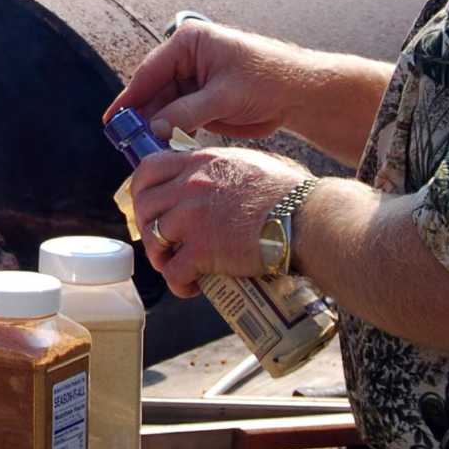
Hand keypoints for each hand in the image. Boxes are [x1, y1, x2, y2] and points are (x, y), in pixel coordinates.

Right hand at [106, 20, 317, 142]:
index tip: (112, 121)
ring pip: (164, 107)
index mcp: (189, 43)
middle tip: (126, 144)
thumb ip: (186, 113)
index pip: (150, 71)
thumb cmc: (269, 80)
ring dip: (157, 129)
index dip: (129, 98)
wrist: (303, 93)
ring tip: (143, 151)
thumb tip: (154, 129)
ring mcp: (195, 81)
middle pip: (154, 91)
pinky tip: (165, 149)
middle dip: (142, 118)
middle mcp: (187, 59)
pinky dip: (173, 133)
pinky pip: (179, 118)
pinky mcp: (203, 100)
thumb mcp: (224, 97)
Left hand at [131, 146, 310, 297]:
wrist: (307, 219)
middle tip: (163, 242)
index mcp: (200, 161)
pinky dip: (178, 283)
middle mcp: (190, 186)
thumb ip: (223, 167)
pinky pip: (173, 271)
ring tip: (176, 266)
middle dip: (147, 227)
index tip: (148, 206)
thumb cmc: (290, 193)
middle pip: (144, 206)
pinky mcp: (203, 250)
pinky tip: (191, 286)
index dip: (141, 191)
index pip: (147, 169)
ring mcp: (193, 217)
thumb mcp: (249, 162)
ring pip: (153, 239)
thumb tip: (217, 178)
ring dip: (161, 257)